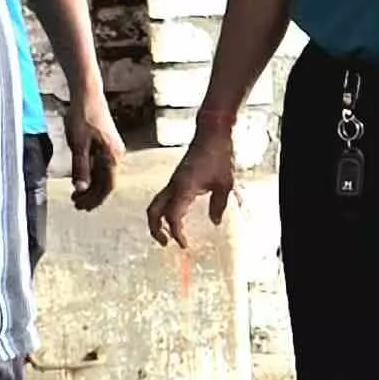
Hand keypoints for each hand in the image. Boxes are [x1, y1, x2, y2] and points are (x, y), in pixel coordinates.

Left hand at [65, 96, 123, 212]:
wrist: (88, 94)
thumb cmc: (82, 116)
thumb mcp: (78, 144)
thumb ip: (80, 168)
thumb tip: (80, 189)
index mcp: (112, 156)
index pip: (107, 186)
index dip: (94, 199)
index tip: (80, 206)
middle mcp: (117, 155)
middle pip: (107, 183)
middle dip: (92, 196)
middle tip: (76, 204)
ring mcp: (114, 150)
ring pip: (105, 175)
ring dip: (92, 187)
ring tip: (78, 195)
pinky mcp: (109, 145)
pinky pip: (103, 166)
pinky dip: (93, 175)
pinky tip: (83, 178)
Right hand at [148, 130, 234, 248]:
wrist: (211, 135)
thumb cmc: (218, 156)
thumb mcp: (225, 183)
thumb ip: (219, 204)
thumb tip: (215, 223)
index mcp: (184, 188)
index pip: (172, 216)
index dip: (176, 233)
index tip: (184, 244)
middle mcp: (174, 186)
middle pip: (153, 211)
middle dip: (155, 229)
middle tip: (165, 243)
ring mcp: (173, 182)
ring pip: (156, 204)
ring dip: (157, 220)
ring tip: (167, 234)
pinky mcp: (177, 178)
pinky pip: (164, 198)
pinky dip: (164, 211)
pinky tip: (176, 217)